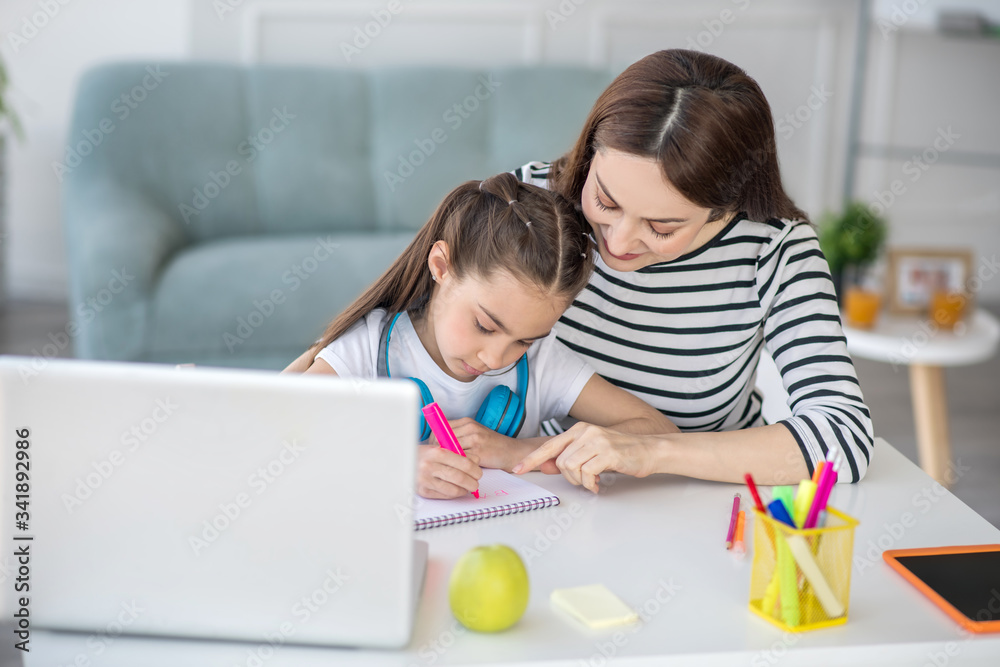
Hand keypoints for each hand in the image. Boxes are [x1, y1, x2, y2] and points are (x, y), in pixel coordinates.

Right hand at [416, 445, 481, 498]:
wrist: (402, 462)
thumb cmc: (424, 455)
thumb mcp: (439, 449)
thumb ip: (457, 453)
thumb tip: (476, 461)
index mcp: (436, 452)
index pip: (464, 463)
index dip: (475, 469)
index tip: (479, 472)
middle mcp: (429, 466)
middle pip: (460, 477)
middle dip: (472, 482)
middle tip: (476, 483)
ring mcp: (425, 480)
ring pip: (453, 489)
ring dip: (465, 490)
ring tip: (468, 487)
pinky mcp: (423, 491)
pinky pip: (445, 495)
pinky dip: (455, 494)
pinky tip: (458, 490)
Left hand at [427, 417, 517, 470]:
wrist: (512, 452)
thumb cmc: (491, 446)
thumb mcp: (474, 435)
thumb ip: (458, 436)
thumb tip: (437, 444)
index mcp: (467, 422)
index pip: (440, 428)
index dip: (434, 440)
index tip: (434, 450)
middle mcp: (470, 427)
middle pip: (442, 438)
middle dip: (438, 450)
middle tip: (439, 460)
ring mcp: (475, 438)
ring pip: (450, 448)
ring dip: (447, 458)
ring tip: (449, 464)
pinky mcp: (479, 450)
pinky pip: (461, 458)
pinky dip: (458, 464)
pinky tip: (459, 468)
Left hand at [511, 422, 658, 492]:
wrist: (650, 450)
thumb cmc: (621, 453)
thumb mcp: (592, 451)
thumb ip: (571, 456)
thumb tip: (549, 466)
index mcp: (578, 430)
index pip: (549, 446)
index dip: (531, 459)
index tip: (517, 470)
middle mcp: (585, 432)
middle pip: (560, 461)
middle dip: (569, 477)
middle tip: (584, 480)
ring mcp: (596, 440)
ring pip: (571, 467)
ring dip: (580, 481)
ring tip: (593, 480)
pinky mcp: (607, 452)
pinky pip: (587, 473)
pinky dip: (591, 483)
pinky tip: (599, 483)